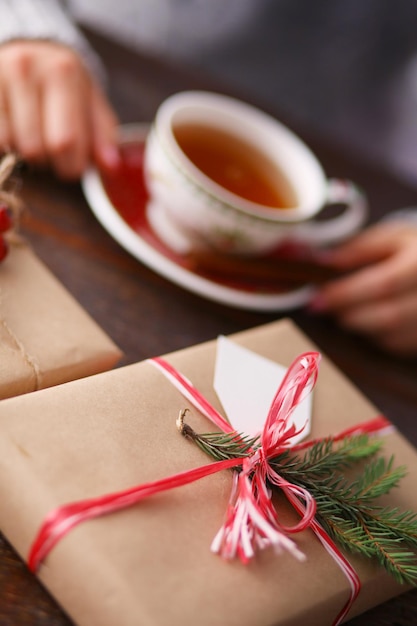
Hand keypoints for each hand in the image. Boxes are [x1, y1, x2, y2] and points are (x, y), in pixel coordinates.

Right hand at [0, 40, 118, 178]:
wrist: (29, 48)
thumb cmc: (65, 84)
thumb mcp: (91, 102)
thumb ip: (104, 136)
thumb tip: (111, 166)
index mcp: (63, 72)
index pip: (66, 142)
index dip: (71, 167)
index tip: (74, 166)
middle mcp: (26, 68)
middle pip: (36, 148)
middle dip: (48, 163)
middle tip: (53, 152)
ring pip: (11, 145)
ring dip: (25, 154)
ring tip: (34, 138)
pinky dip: (6, 144)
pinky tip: (16, 132)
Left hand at [309, 221, 416, 354]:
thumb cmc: (412, 251)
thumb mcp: (391, 238)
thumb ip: (358, 248)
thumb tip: (323, 260)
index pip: (384, 284)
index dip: (347, 295)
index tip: (317, 299)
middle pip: (389, 317)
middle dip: (349, 316)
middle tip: (324, 310)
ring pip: (391, 337)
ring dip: (360, 329)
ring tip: (343, 313)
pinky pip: (397, 347)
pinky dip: (375, 338)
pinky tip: (365, 323)